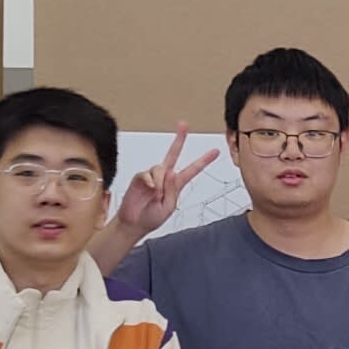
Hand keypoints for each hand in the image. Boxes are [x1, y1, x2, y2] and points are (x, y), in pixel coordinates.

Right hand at [107, 124, 222, 238]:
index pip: (192, 169)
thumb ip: (172, 190)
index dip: (203, 160)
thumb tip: (172, 173)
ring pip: (160, 168)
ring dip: (160, 183)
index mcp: (176, 184)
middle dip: (179, 139)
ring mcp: (152, 176)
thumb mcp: (168, 208)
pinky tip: (150, 189)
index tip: (215, 151)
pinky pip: (147, 174)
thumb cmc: (152, 217)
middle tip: (184, 125)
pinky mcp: (140, 177)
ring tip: (157, 195)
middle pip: (173, 154)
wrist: (133, 223)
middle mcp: (165, 177)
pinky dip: (150, 182)